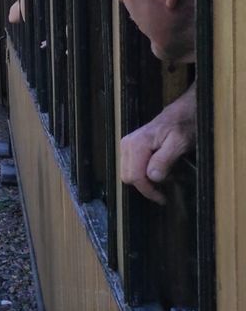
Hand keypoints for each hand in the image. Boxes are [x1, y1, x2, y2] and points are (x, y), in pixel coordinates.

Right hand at [120, 84, 196, 203]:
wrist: (183, 111)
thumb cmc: (183, 124)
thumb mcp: (179, 142)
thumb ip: (164, 160)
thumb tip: (152, 177)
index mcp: (136, 144)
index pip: (134, 176)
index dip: (148, 190)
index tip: (162, 198)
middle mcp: (127, 144)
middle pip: (127, 177)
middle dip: (146, 186)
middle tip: (166, 187)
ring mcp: (127, 145)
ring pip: (128, 173)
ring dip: (145, 180)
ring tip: (165, 177)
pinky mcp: (130, 147)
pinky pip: (132, 167)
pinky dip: (144, 173)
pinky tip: (159, 170)